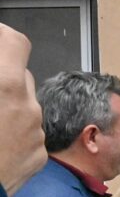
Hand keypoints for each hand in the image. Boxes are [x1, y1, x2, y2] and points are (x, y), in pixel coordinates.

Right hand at [0, 23, 46, 196]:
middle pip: (19, 76)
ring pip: (24, 107)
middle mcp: (28, 107)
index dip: (1, 39)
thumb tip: (2, 73)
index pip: (14, 43)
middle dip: (1, 79)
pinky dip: (13, 133)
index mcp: (6, 88)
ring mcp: (36, 134)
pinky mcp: (38, 157)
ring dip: (6, 108)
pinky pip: (29, 134)